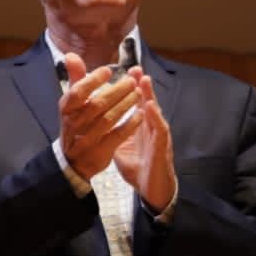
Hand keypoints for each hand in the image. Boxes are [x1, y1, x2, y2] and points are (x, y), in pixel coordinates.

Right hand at [58, 53, 142, 180]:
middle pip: (97, 104)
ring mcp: (87, 139)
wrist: (73, 159)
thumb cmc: (75, 123)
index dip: (93, 80)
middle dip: (117, 91)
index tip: (109, 70)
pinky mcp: (100, 151)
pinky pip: (118, 136)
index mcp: (66, 109)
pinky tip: (139, 114)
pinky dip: (130, 124)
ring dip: (126, 104)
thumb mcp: (71, 102)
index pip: (78, 92)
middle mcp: (74, 124)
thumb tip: (70, 55)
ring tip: (138, 94)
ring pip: (109, 119)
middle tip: (131, 81)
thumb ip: (75, 78)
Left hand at [112, 67, 176, 210]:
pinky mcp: (161, 149)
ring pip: (154, 113)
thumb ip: (110, 130)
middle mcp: (150, 128)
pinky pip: (159, 132)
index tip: (122, 71)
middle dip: (140, 85)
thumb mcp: (118, 145)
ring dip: (149, 96)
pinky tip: (149, 108)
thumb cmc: (138, 164)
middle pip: (146, 102)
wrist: (151, 188)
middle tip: (134, 68)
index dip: (130, 89)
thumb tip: (94, 121)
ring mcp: (158, 137)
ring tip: (143, 80)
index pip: (135, 103)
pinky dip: (155, 118)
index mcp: (139, 126)